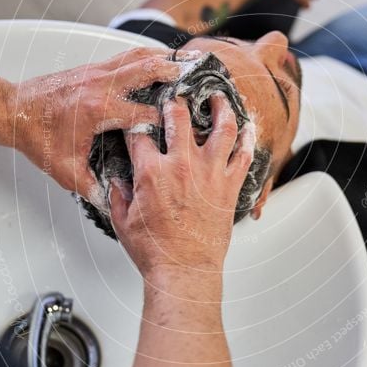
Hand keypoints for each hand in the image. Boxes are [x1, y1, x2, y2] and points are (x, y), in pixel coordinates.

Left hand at [11, 47, 179, 203]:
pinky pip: (126, 56)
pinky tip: (157, 58)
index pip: (144, 114)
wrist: (13, 111)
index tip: (181, 129)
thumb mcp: (64, 170)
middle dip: (173, 71)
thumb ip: (91, 187)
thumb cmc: (36, 137)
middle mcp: (101, 86)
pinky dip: (145, 56)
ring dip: (162, 57)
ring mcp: (97, 73)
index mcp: (98, 110)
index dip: (165, 123)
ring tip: (186, 58)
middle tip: (197, 73)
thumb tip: (112, 202)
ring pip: (137, 56)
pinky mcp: (92, 68)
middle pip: (147, 70)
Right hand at [109, 94, 254, 275]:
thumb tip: (117, 182)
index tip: (138, 118)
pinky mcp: (229, 186)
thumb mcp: (123, 221)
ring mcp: (210, 173)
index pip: (140, 133)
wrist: (184, 271)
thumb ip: (118, 195)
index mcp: (151, 172)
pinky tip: (249, 126)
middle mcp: (182, 166)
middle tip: (176, 95)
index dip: (136, 122)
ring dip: (221, 107)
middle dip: (175, 101)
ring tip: (220, 96)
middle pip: (179, 117)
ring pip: (221, 127)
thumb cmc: (156, 251)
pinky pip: (244, 155)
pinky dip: (248, 138)